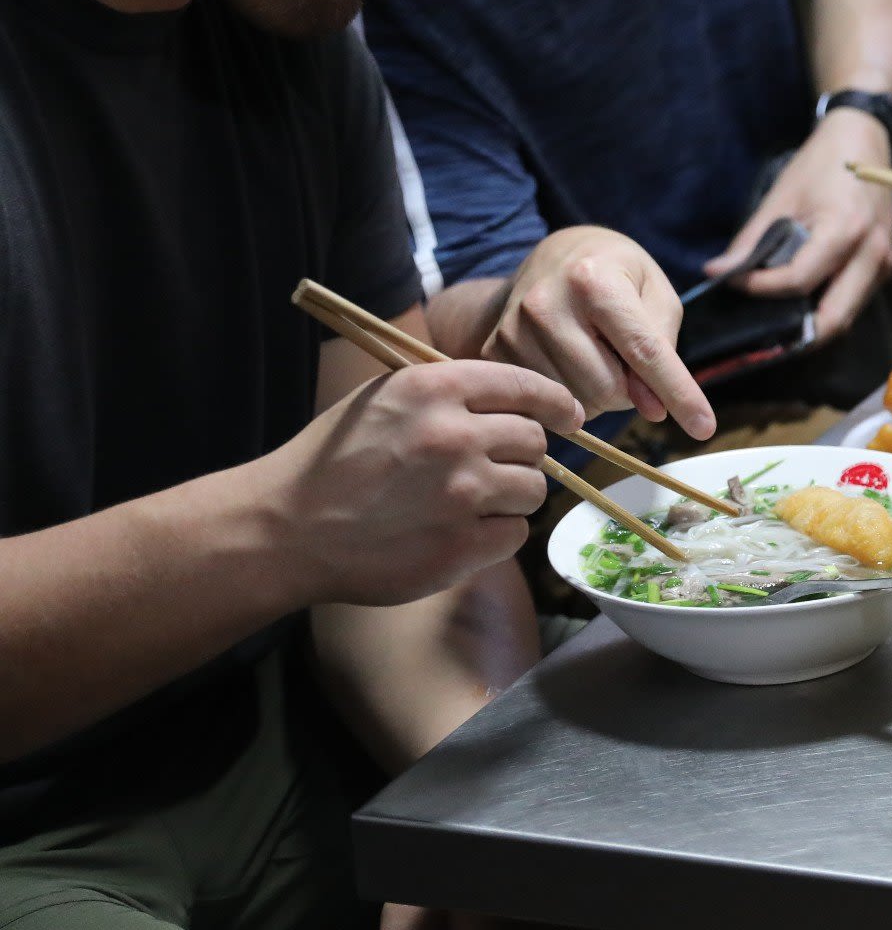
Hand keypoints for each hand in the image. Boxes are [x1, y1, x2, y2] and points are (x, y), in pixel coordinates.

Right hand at [253, 361, 579, 607]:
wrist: (284, 529)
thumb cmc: (334, 461)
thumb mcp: (384, 400)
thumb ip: (448, 393)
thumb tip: (517, 399)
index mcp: (433, 388)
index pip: (525, 385)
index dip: (554, 402)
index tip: (568, 416)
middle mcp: (453, 434)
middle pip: (534, 440)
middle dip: (520, 455)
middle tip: (486, 470)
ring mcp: (460, 492)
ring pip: (533, 488)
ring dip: (511, 497)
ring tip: (466, 503)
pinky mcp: (460, 545)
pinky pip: (515, 534)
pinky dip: (496, 536)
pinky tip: (456, 533)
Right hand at [487, 226, 712, 440]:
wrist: (553, 256)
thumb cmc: (616, 274)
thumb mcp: (655, 294)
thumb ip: (662, 349)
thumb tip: (652, 409)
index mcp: (593, 280)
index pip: (644, 351)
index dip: (679, 393)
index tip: (705, 429)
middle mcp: (546, 303)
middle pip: (608, 388)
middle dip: (631, 390)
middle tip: (626, 361)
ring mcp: (513, 329)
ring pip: (576, 403)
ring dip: (599, 394)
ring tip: (596, 354)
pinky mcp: (494, 351)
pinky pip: (545, 403)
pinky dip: (569, 395)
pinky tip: (569, 362)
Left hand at [703, 108, 891, 343]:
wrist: (865, 141)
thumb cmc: (822, 163)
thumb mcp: (781, 196)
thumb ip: (752, 240)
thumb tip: (718, 271)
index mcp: (846, 231)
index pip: (799, 280)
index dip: (761, 287)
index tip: (733, 282)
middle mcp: (872, 255)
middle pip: (834, 319)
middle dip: (797, 335)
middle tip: (760, 335)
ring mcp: (883, 264)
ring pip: (846, 316)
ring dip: (813, 325)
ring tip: (775, 318)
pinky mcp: (883, 266)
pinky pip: (853, 300)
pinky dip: (826, 308)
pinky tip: (799, 302)